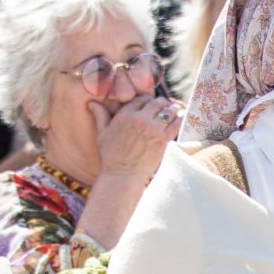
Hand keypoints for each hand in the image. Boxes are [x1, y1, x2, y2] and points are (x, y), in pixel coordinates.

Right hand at [83, 91, 180, 248]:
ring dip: (173, 109)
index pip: (142, 98)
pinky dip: (180, 119)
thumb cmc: (110, 156)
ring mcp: (153, 128)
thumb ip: (100, 116)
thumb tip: (91, 103)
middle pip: (157, 102)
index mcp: (125, 114)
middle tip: (167, 106)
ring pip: (169, 110)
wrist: (122, 175)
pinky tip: (182, 118)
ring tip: (176, 110)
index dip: (149, 100)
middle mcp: (139, 118)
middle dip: (163, 103)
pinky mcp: (163, 139)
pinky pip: (176, 123)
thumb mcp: (102, 133)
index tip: (153, 104)